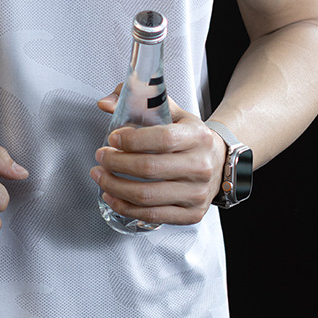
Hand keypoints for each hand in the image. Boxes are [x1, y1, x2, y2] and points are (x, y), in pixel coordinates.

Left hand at [90, 90, 226, 225]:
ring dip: (115, 186)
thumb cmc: (188, 136)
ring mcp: (197, 193)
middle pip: (149, 169)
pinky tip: (112, 196)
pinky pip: (152, 215)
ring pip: (147, 195)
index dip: (132, 140)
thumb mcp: (171, 112)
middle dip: (116, 162)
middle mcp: (200, 166)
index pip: (162, 139)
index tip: (112, 138)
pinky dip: (126, 207)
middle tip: (101, 156)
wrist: (217, 161)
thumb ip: (138, 101)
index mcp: (197, 136)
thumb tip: (106, 103)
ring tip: (100, 176)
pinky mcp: (191, 214)